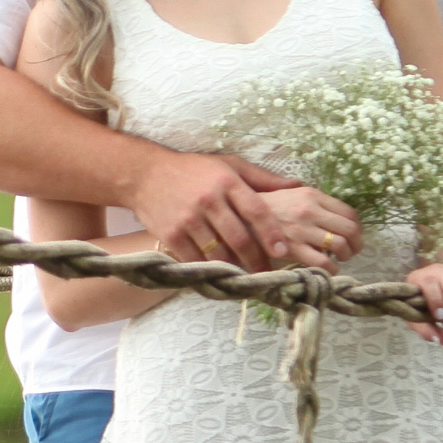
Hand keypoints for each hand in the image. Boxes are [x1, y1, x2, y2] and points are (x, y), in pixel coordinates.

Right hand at [132, 152, 300, 268]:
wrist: (145, 174)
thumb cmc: (193, 169)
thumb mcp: (228, 165)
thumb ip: (262, 178)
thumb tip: (297, 185)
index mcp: (227, 182)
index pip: (256, 211)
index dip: (271, 234)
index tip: (282, 252)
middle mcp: (209, 200)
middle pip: (239, 238)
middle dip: (257, 260)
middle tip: (267, 274)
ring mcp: (188, 218)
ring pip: (218, 252)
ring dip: (234, 268)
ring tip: (245, 278)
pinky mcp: (171, 233)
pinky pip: (195, 259)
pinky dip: (208, 270)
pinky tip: (218, 275)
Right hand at [247, 184, 362, 269]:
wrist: (237, 216)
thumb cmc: (265, 206)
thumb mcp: (289, 192)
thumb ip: (310, 197)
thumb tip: (329, 207)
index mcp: (312, 195)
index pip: (349, 213)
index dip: (358, 228)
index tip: (353, 236)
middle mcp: (310, 211)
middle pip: (350, 230)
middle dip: (356, 244)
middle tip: (351, 251)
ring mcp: (302, 230)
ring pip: (340, 245)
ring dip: (346, 256)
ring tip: (339, 259)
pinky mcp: (292, 249)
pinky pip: (323, 262)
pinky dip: (332, 268)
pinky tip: (327, 268)